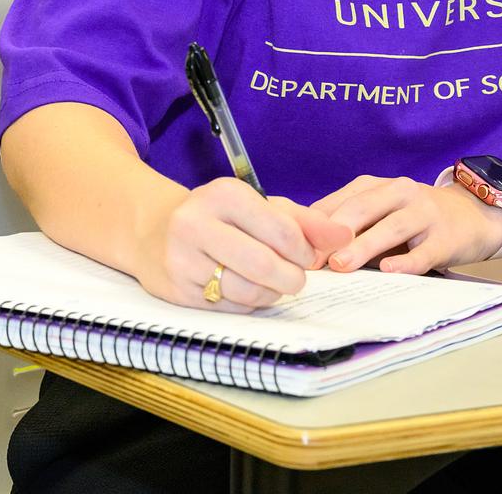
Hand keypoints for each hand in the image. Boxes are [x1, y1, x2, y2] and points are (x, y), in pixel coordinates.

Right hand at [135, 178, 352, 310]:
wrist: (155, 231)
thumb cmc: (222, 217)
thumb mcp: (262, 207)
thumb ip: (306, 221)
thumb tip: (345, 236)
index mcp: (224, 194)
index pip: (281, 230)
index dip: (304, 251)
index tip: (309, 257)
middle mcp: (197, 223)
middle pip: (263, 264)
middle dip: (291, 278)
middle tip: (298, 279)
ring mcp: (182, 258)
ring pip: (245, 291)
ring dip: (271, 294)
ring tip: (275, 284)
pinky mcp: (176, 290)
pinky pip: (228, 307)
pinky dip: (248, 304)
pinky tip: (248, 290)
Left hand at [311, 175, 501, 275]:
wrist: (471, 215)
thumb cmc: (414, 218)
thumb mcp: (382, 211)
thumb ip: (350, 224)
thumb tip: (305, 249)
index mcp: (379, 186)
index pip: (342, 201)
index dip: (317, 224)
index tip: (294, 248)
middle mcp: (401, 192)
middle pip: (363, 207)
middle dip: (336, 232)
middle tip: (313, 257)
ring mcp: (425, 213)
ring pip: (392, 227)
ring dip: (364, 246)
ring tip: (342, 264)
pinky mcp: (445, 237)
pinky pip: (423, 251)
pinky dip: (406, 261)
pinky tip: (391, 270)